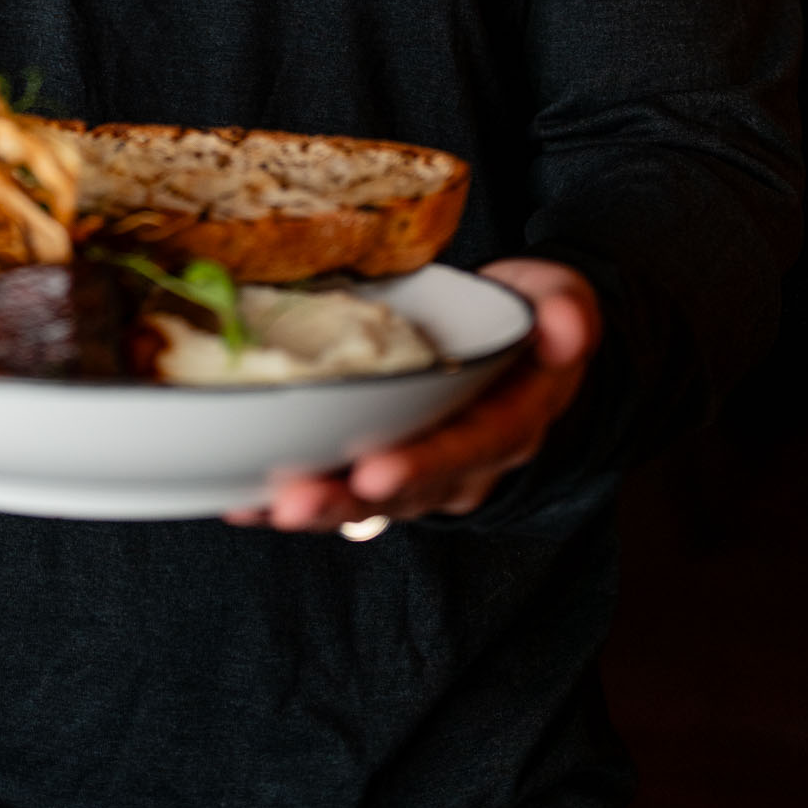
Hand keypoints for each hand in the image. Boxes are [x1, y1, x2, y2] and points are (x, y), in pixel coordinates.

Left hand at [229, 257, 601, 533]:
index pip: (466, 452)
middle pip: (403, 490)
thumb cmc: (537, 316)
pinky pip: (339, 485)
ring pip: (364, 499)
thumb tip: (566, 325)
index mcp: (510, 426)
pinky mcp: (385, 459)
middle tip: (291, 501)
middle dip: (345, 499)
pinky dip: (287, 496)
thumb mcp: (564, 302)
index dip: (421, 466)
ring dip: (310, 504)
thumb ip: (569, 315)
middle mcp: (464, 463)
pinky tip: (239, 499)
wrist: (529, 337)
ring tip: (256, 505)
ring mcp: (423, 468)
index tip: (374, 473)